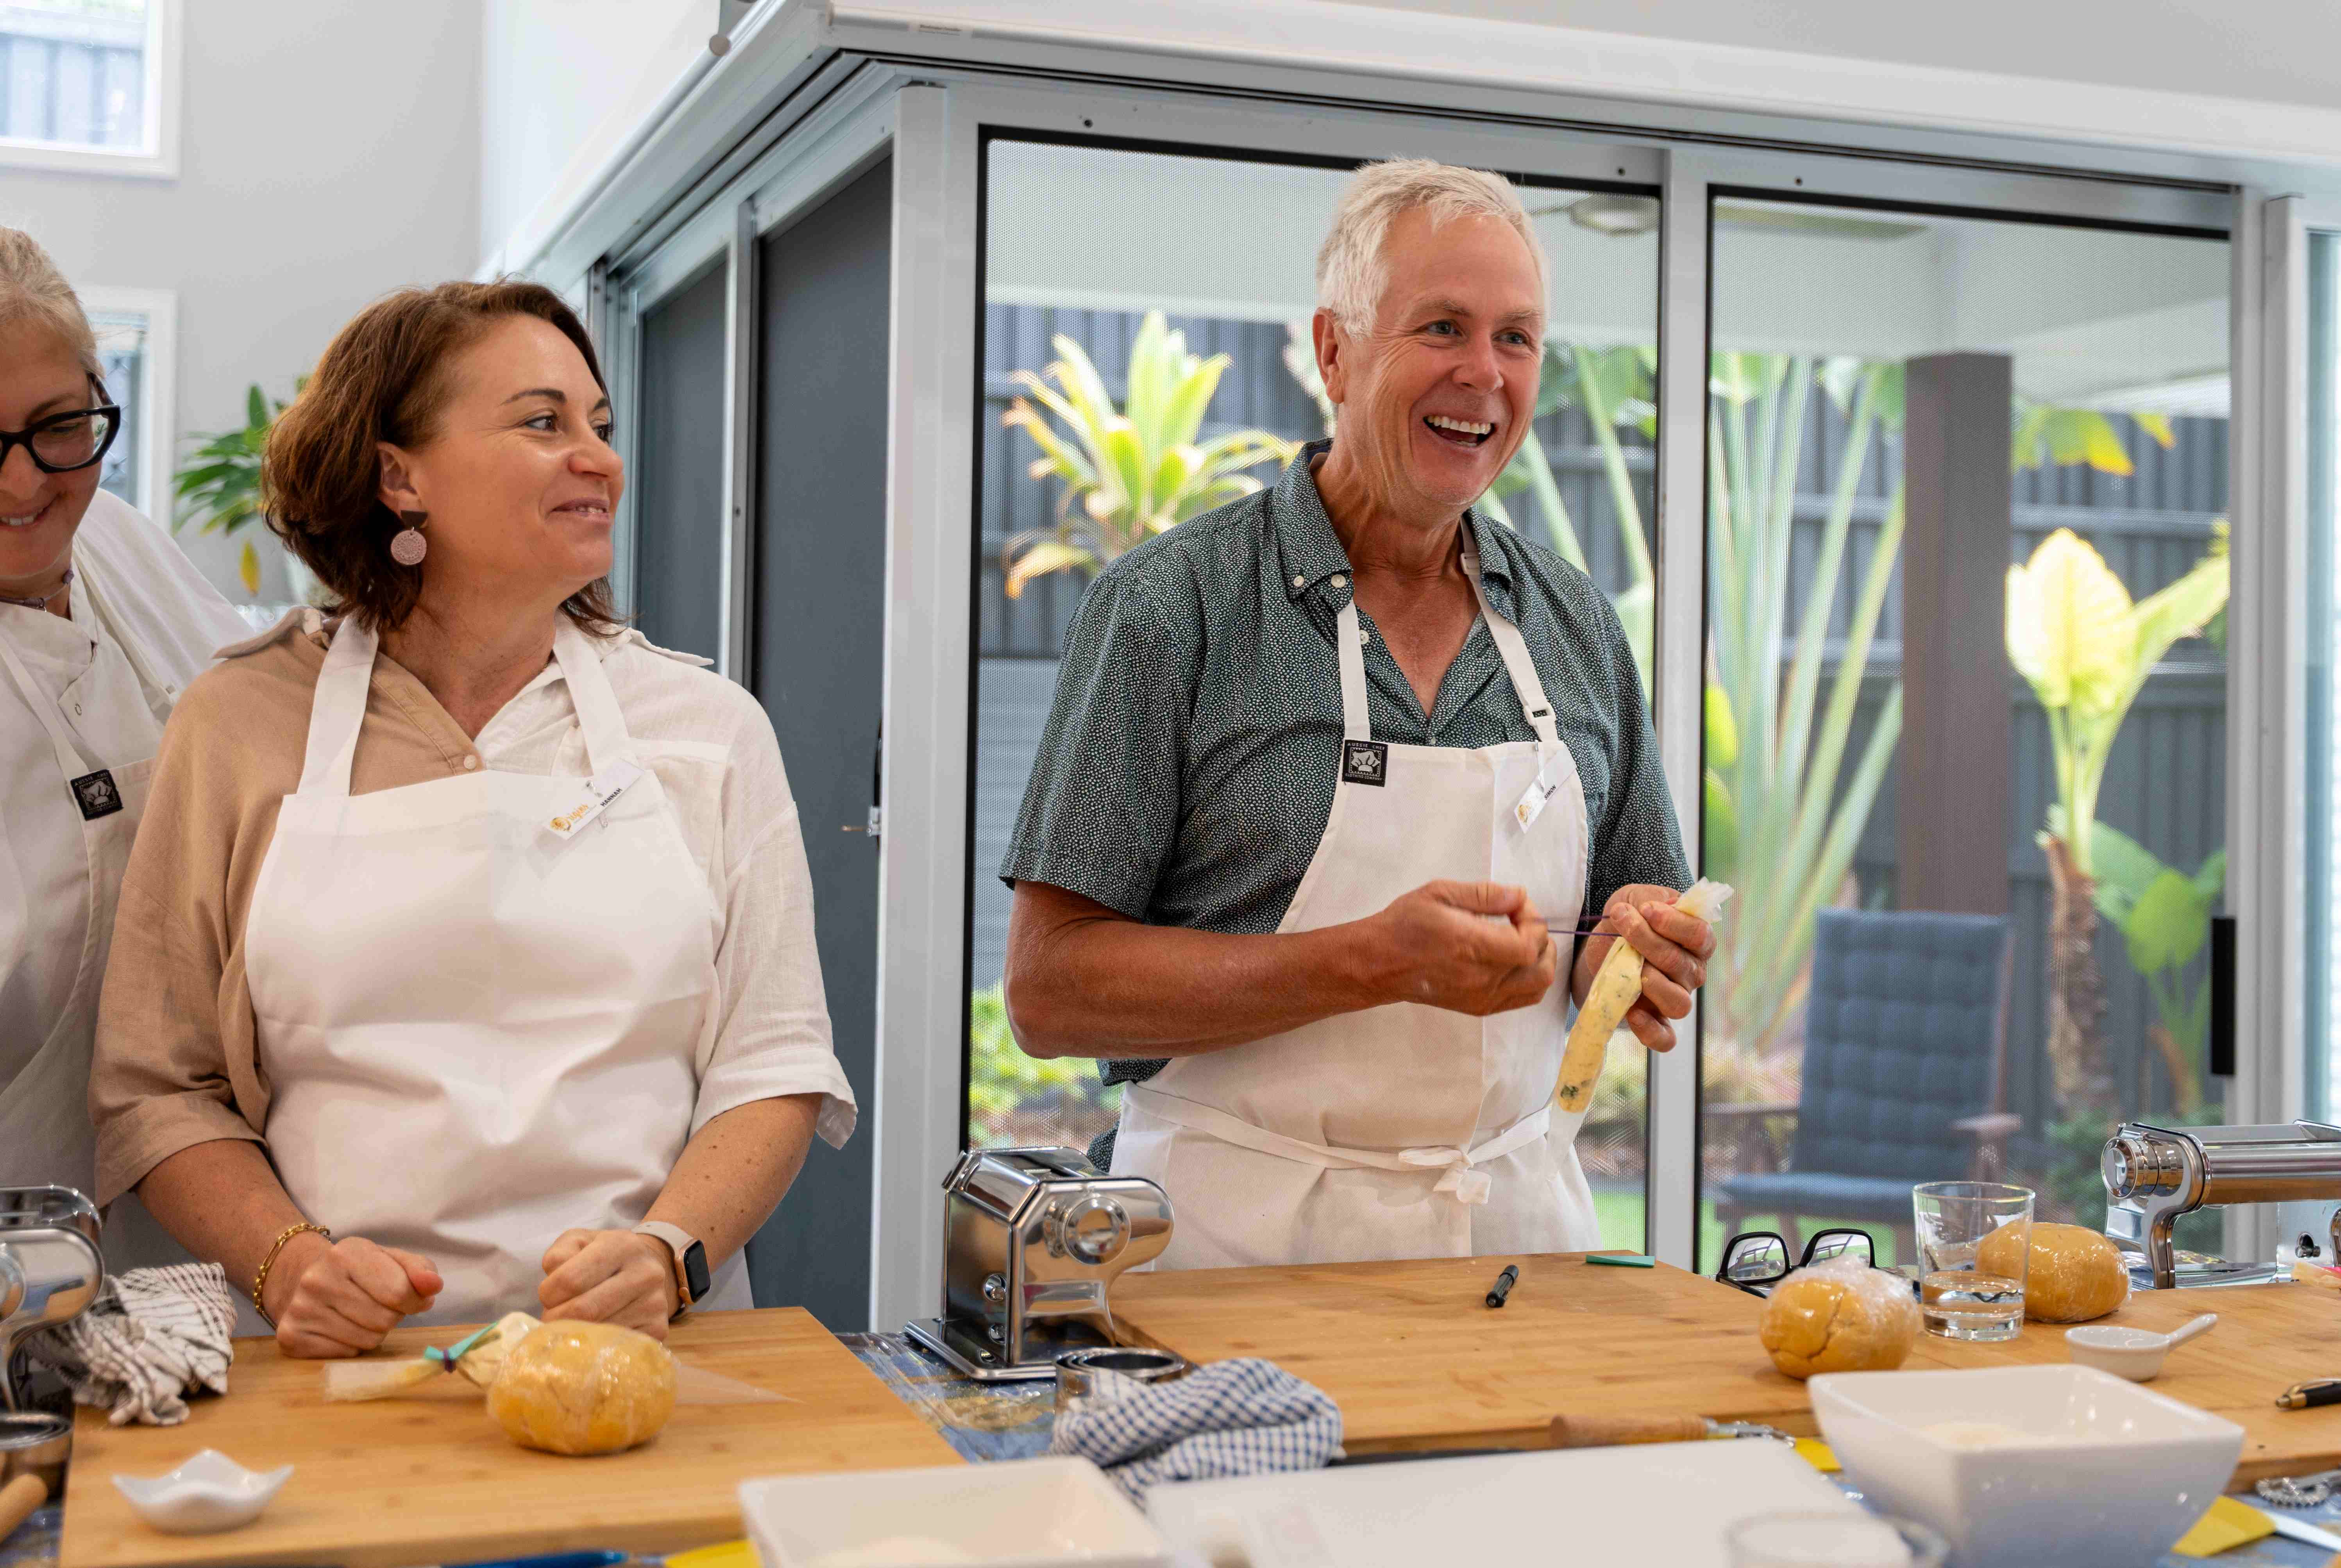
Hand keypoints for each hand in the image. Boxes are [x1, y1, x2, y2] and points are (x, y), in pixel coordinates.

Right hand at [268, 1234, 441, 1358]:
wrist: (304, 1279)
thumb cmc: (360, 1272)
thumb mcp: (392, 1261)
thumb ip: (421, 1271)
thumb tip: (433, 1286)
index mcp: (346, 1253)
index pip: (399, 1292)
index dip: (414, 1300)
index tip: (411, 1298)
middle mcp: (317, 1279)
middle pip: (383, 1320)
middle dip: (390, 1315)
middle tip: (377, 1304)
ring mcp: (300, 1310)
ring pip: (366, 1340)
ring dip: (372, 1332)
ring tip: (358, 1314)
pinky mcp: (290, 1337)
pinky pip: (344, 1354)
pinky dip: (350, 1346)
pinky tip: (338, 1327)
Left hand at [539, 1229, 675, 1338]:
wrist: (646, 1269)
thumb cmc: (602, 1257)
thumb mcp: (578, 1242)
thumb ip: (558, 1255)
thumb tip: (554, 1281)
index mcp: (622, 1245)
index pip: (569, 1280)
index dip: (548, 1295)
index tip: (548, 1297)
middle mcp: (645, 1272)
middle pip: (583, 1310)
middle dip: (557, 1319)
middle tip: (552, 1318)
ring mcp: (655, 1303)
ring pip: (597, 1333)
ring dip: (574, 1334)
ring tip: (573, 1324)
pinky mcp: (658, 1329)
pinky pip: (614, 1348)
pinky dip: (595, 1347)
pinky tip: (592, 1336)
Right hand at [1365, 880, 1556, 1015]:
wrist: (1379, 963)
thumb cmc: (1405, 923)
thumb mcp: (1439, 893)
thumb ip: (1484, 894)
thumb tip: (1520, 895)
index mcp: (1473, 946)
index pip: (1530, 942)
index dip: (1533, 919)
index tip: (1515, 905)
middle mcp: (1483, 978)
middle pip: (1541, 967)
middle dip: (1541, 939)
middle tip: (1520, 921)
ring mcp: (1482, 997)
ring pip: (1537, 987)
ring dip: (1540, 961)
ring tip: (1522, 941)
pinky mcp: (1478, 1008)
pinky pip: (1522, 999)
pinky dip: (1529, 979)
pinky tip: (1513, 961)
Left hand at [1576, 883, 1716, 1051]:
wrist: (1597, 949)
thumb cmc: (1624, 922)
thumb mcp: (1632, 898)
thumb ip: (1648, 898)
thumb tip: (1653, 907)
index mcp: (1695, 941)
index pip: (1700, 935)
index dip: (1673, 922)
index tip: (1645, 909)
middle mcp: (1691, 972)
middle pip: (1681, 964)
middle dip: (1647, 940)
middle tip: (1622, 921)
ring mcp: (1674, 998)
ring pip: (1679, 1003)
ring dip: (1654, 984)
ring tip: (1634, 970)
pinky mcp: (1655, 1021)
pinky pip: (1665, 1038)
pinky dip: (1651, 1031)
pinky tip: (1633, 1014)